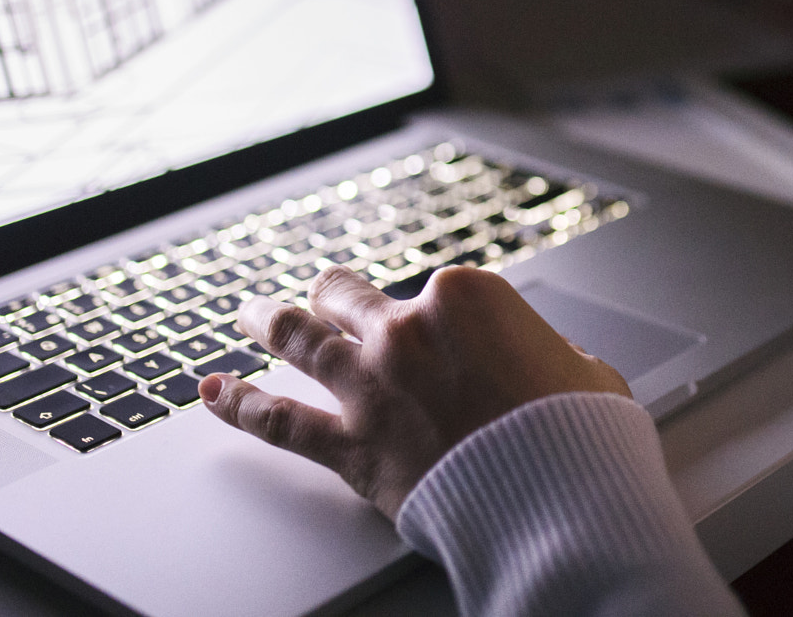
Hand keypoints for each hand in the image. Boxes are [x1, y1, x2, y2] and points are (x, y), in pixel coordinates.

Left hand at [200, 264, 630, 519]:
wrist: (556, 501)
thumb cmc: (576, 434)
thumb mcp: (582, 371)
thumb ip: (547, 355)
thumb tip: (545, 362)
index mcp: (465, 297)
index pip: (433, 291)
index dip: (439, 315)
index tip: (447, 334)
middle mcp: (405, 330)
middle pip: (348, 298)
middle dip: (333, 295)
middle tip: (321, 295)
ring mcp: (370, 386)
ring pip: (300, 339)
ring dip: (269, 320)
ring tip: (250, 313)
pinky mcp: (352, 446)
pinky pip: (278, 421)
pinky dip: (237, 403)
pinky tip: (210, 391)